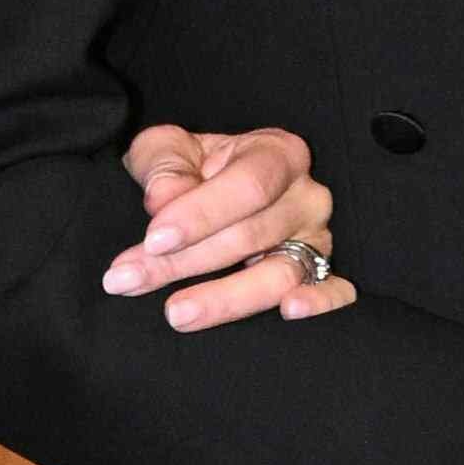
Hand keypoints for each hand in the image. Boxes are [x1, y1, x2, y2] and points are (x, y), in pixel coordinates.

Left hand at [107, 118, 353, 330]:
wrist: (212, 191)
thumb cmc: (191, 169)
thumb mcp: (168, 150)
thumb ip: (164, 166)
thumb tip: (165, 200)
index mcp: (277, 154)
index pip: (248, 185)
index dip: (201, 214)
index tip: (154, 239)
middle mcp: (307, 196)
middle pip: (253, 234)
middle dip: (185, 262)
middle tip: (130, 280)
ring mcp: (317, 239)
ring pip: (280, 273)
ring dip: (226, 297)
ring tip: (176, 314)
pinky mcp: (320, 274)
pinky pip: (333, 291)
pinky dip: (320, 302)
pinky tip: (289, 311)